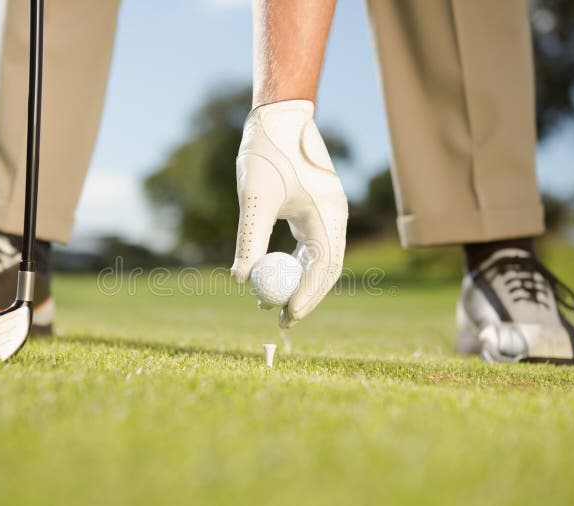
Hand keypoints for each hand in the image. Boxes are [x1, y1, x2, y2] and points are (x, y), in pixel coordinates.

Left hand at [230, 100, 347, 327]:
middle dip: (305, 296)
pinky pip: (311, 246)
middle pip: (326, 269)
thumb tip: (240, 280)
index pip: (323, 266)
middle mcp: (333, 216)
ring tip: (270, 305)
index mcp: (327, 213)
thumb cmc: (267, 150)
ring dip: (298, 283)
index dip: (305, 294)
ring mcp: (327, 213)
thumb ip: (249, 239)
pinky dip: (295, 264)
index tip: (284, 314)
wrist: (279, 114)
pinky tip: (274, 277)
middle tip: (282, 321)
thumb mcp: (254, 197)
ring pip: (319, 260)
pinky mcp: (316, 209)